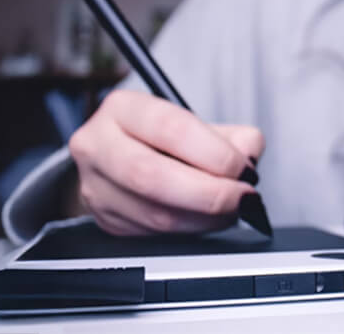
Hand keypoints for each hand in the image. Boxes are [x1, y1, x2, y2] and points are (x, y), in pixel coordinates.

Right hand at [68, 89, 263, 235]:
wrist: (119, 160)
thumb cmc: (163, 139)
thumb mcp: (196, 124)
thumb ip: (231, 136)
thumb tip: (248, 155)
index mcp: (123, 108)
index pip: (171, 129)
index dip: (214, 153)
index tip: (243, 169)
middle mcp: (98, 144)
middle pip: (153, 176)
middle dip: (209, 193)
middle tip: (242, 198)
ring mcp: (95, 186)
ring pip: (154, 213)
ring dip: (204, 218)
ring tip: (231, 210)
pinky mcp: (105, 220)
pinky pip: (153, 234)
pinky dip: (190, 231)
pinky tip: (207, 220)